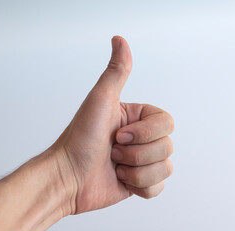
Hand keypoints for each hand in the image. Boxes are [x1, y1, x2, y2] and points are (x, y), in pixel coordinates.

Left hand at [52, 36, 174, 213]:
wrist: (67, 177)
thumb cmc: (80, 138)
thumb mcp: (101, 100)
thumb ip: (117, 71)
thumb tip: (119, 39)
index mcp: (138, 118)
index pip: (167, 124)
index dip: (145, 133)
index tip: (118, 134)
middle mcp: (142, 138)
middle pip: (167, 147)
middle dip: (136, 153)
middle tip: (113, 151)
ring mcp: (142, 161)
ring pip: (165, 168)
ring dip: (136, 171)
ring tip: (114, 166)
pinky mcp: (140, 182)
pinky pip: (158, 187)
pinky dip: (140, 186)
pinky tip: (121, 180)